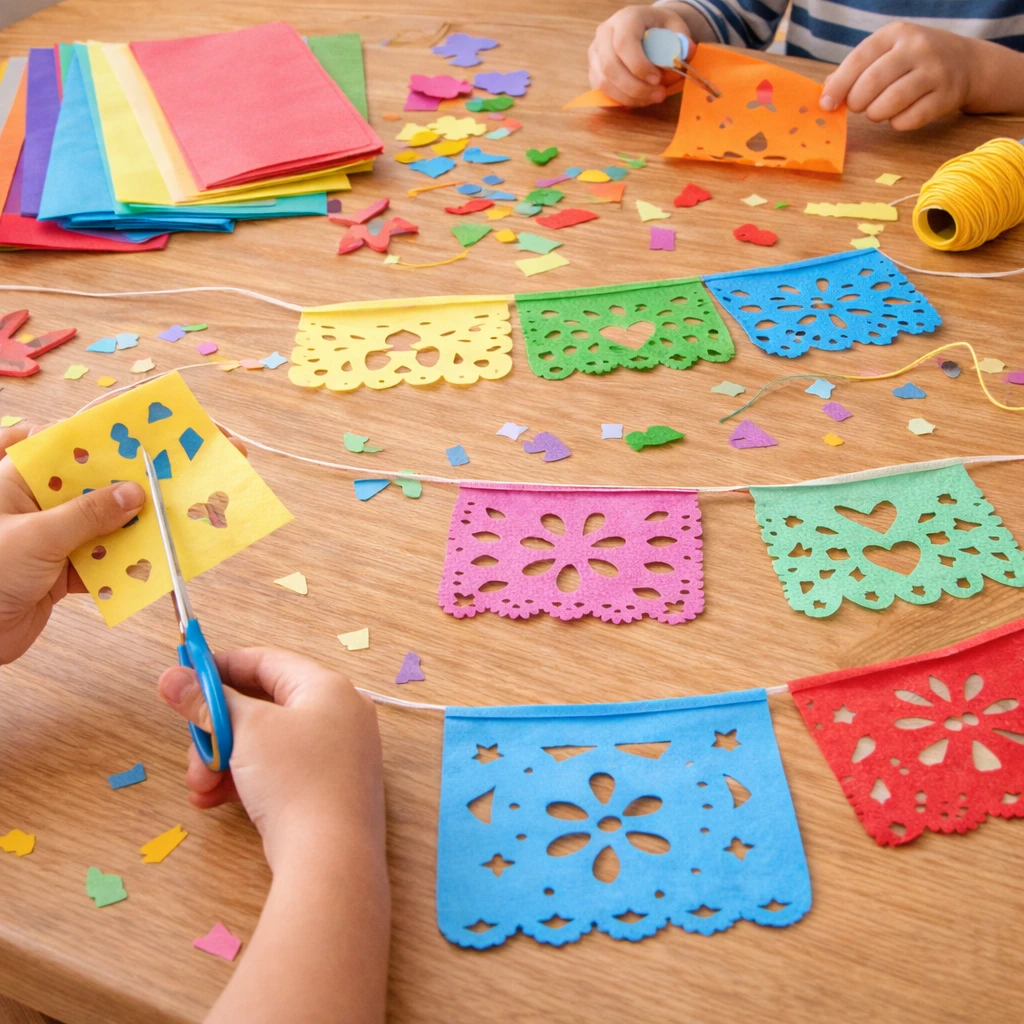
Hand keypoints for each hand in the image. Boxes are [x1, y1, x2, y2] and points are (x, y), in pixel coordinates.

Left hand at [0, 423, 145, 663]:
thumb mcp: (38, 537)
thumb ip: (88, 515)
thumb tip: (132, 493)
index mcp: (15, 484)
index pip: (58, 450)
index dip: (94, 443)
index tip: (133, 441)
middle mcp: (33, 508)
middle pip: (85, 489)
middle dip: (120, 489)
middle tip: (159, 483)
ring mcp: (47, 541)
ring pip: (96, 526)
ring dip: (125, 529)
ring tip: (161, 524)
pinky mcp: (58, 573)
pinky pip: (98, 562)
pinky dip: (119, 565)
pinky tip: (143, 563)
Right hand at [158, 647, 385, 872]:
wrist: (329, 858)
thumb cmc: (294, 779)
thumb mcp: (244, 731)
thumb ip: (207, 701)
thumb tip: (171, 677)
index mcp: (327, 687)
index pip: (268, 661)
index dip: (222, 666)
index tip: (185, 678)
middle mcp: (340, 715)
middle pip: (263, 707)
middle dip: (218, 730)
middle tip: (192, 748)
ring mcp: (338, 755)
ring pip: (266, 744)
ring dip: (224, 760)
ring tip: (200, 787)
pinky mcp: (329, 790)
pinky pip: (279, 772)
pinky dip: (245, 781)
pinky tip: (213, 801)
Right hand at [588, 4, 693, 105]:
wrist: (646, 29)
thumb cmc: (660, 30)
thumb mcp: (675, 29)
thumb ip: (681, 41)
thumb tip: (686, 52)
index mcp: (626, 18)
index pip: (624, 43)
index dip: (639, 65)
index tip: (657, 80)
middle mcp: (605, 33)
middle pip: (610, 66)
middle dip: (635, 88)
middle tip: (658, 95)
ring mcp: (595, 53)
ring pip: (604, 82)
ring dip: (629, 97)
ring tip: (652, 98)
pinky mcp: (593, 70)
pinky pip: (602, 92)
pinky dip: (621, 100)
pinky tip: (639, 100)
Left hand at [819, 23, 973, 129]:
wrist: (965, 62)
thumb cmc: (912, 61)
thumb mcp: (886, 53)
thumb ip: (856, 69)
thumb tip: (826, 92)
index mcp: (896, 33)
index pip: (859, 59)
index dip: (839, 85)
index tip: (826, 104)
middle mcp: (917, 48)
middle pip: (873, 82)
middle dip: (857, 102)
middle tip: (858, 106)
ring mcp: (935, 71)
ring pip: (891, 102)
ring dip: (875, 114)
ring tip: (877, 111)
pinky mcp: (946, 96)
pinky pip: (909, 119)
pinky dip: (897, 123)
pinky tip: (899, 115)